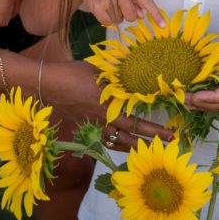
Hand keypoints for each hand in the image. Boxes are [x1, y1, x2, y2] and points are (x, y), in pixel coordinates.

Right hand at [42, 60, 171, 149]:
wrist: (48, 84)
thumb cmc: (74, 73)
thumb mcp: (100, 72)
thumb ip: (117, 79)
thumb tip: (133, 77)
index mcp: (110, 107)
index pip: (137, 123)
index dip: (154, 130)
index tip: (169, 134)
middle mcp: (103, 121)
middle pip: (130, 138)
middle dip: (149, 142)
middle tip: (166, 143)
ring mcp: (93, 127)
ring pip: (116, 144)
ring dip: (132, 146)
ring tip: (145, 147)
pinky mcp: (84, 128)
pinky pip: (103, 141)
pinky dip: (114, 144)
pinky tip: (120, 143)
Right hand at [76, 0, 163, 27]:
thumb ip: (136, 0)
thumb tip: (142, 16)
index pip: (147, 2)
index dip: (156, 15)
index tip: (163, 26)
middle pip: (132, 17)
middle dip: (127, 14)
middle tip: (118, 3)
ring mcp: (109, 0)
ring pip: (119, 20)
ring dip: (115, 15)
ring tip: (108, 2)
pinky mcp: (97, 7)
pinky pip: (108, 23)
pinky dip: (106, 19)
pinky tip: (102, 7)